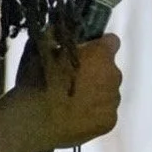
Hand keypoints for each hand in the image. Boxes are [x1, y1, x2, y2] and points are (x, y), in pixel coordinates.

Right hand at [15, 31, 122, 149]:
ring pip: (108, 92)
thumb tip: (58, 29)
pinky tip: (74, 116)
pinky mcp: (109, 121)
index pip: (111, 42)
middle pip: (109, 70)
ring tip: (70, 101)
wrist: (37, 122)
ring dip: (95, 93)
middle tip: (71, 79)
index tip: (85, 51)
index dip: (98, 46)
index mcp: (100, 55)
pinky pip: (104, 112)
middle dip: (95, 72)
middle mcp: (114, 76)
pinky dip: (93, 113)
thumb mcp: (41, 50)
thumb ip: (56, 37)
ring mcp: (113, 101)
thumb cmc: (39, 82)